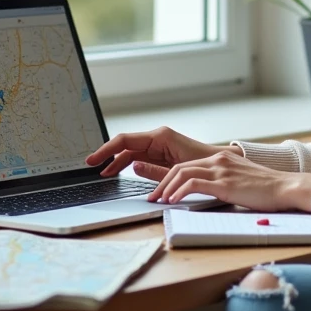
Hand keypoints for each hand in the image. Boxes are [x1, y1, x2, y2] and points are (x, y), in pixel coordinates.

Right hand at [84, 126, 241, 181]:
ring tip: (103, 174)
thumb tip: (132, 165)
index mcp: (160, 137)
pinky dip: (126, 165)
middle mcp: (156, 138)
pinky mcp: (159, 153)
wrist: (219, 166)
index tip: (93, 159)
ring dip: (116, 162)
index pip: (125, 140)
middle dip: (108, 156)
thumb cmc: (203, 164)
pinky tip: (116, 173)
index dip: (107, 149)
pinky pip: (137, 157)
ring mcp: (157, 145)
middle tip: (91, 168)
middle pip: (124, 146)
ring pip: (129, 152)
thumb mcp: (177, 170)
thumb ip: (154, 170)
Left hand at [147, 150, 310, 211]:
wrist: (286, 187)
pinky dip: (179, 192)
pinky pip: (194, 185)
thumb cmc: (267, 189)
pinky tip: (173, 201)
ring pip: (182, 174)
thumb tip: (211, 193)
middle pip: (180, 167)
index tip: (160, 189)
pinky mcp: (224, 183)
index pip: (187, 165)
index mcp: (221, 159)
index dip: (169, 177)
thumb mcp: (241, 180)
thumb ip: (225, 182)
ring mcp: (221, 170)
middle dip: (161, 182)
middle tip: (153, 197)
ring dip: (166, 188)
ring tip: (159, 201)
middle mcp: (218, 160)